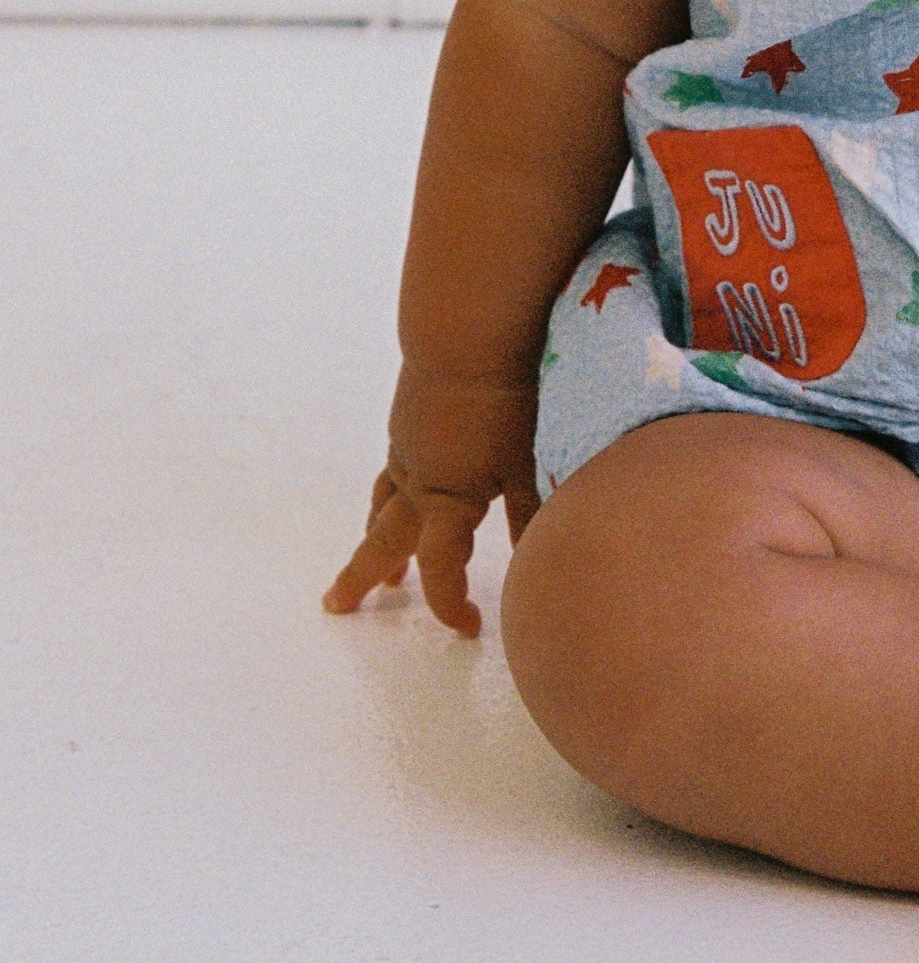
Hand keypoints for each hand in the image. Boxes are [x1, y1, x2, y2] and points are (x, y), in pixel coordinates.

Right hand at [323, 364, 541, 636]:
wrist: (468, 333)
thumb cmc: (506, 398)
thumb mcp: (527, 461)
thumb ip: (531, 510)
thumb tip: (536, 559)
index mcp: (447, 500)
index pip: (441, 569)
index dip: (451, 604)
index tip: (469, 630)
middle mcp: (415, 480)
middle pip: (382, 541)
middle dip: (363, 577)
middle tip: (338, 606)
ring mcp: (406, 446)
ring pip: (381, 503)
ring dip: (375, 538)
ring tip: (379, 565)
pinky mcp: (408, 417)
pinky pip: (391, 470)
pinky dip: (392, 494)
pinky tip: (406, 489)